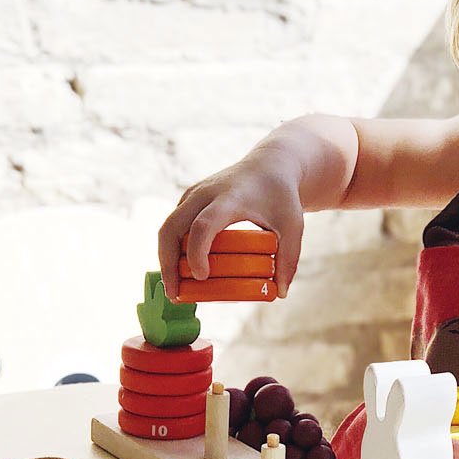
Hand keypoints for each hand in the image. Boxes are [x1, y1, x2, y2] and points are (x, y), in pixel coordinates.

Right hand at [156, 144, 304, 301]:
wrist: (270, 164)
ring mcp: (193, 194)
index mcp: (230, 199)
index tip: (202, 277)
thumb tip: (281, 294)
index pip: (203, 226)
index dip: (197, 253)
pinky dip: (171, 249)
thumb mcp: (293, 226)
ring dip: (165, 259)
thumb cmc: (282, 196)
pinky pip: (172, 226)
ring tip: (174, 290)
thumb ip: (289, 259)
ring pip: (167, 227)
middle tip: (175, 295)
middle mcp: (205, 194)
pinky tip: (180, 272)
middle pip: (171, 227)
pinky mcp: (189, 198)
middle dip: (167, 263)